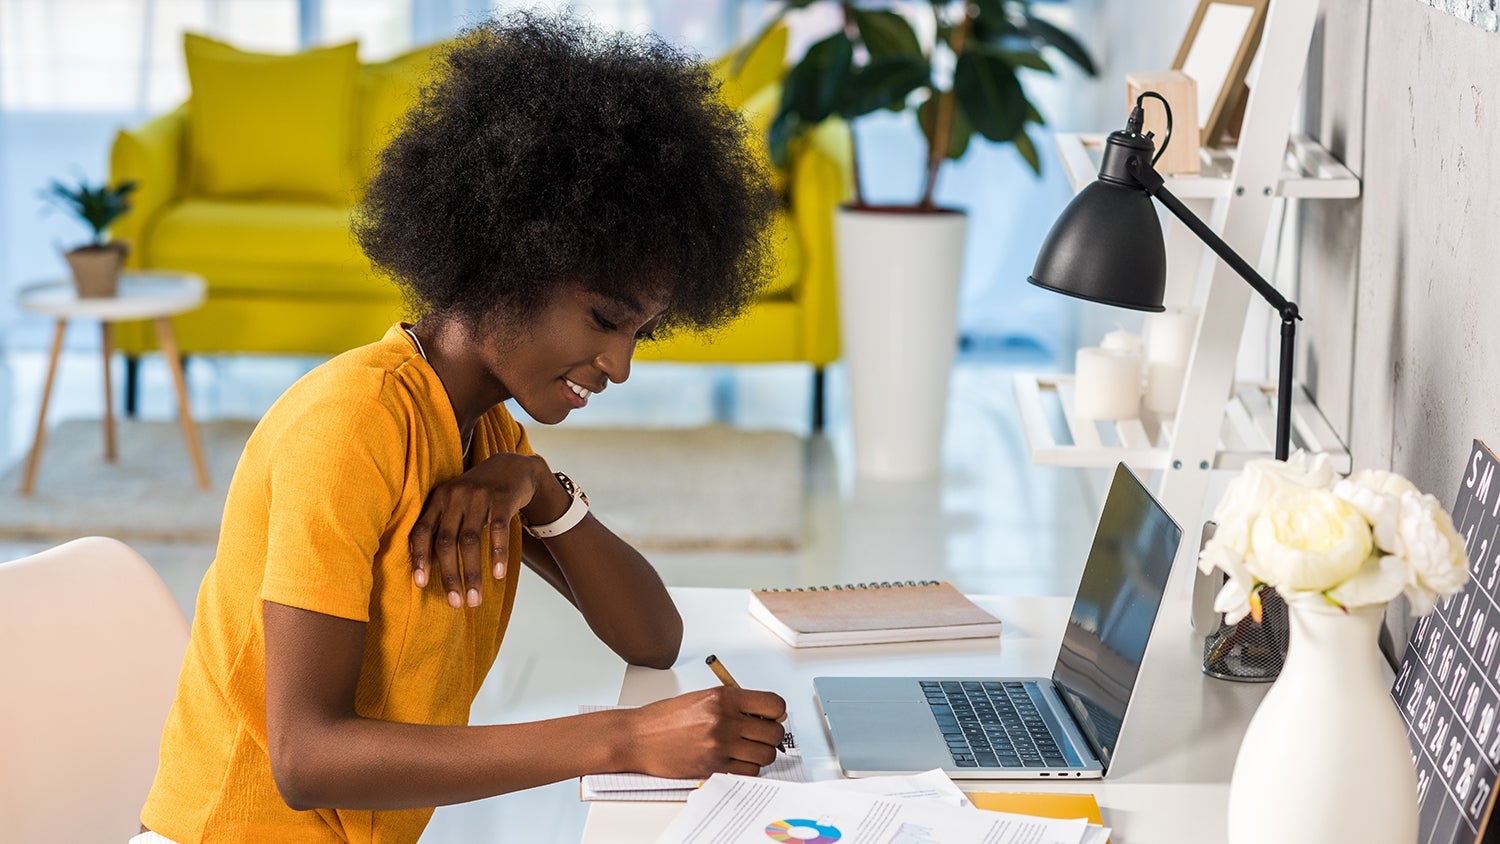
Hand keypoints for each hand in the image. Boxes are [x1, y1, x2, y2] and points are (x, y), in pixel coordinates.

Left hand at [410, 453, 545, 607]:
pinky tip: (498, 575)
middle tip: (456, 604)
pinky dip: (497, 555)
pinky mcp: (502, 498)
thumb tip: (428, 567)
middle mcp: (455, 496)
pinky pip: (498, 531)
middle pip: (446, 541)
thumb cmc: (478, 493)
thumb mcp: (455, 502)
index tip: (421, 585)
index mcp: (438, 499)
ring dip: (472, 573)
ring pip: (470, 541)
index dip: (419, 558)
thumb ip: (441, 526)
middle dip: (449, 576)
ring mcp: (479, 496)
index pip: (421, 531)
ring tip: (475, 599)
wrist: (513, 466)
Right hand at [619, 687, 787, 778]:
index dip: (776, 713)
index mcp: (723, 697)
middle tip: (760, 735)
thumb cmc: (664, 718)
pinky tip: (736, 761)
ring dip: (760, 754)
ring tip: (746, 749)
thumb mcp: (701, 697)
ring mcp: (719, 745)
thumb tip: (762, 714)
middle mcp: (724, 720)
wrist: (637, 737)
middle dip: (771, 736)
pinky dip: (747, 769)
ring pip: (765, 755)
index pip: (774, 705)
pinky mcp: (713, 766)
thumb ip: (733, 703)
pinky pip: (748, 772)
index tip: (771, 717)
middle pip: (774, 733)